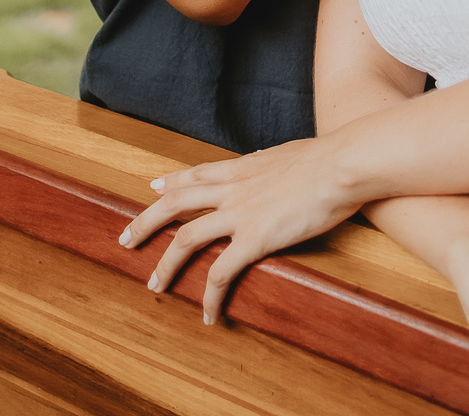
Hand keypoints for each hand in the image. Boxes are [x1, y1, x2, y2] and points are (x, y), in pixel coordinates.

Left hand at [117, 137, 358, 320]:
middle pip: (176, 202)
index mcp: (243, 167)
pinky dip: (209, 296)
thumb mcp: (289, 154)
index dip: (172, 180)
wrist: (342, 164)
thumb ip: (272, 163)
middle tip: (126, 238)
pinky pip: (221, 273)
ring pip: (186, 238)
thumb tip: (269, 162)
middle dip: (146, 221)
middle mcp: (233, 188)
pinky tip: (208, 314)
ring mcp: (240, 214)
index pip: (197, 173)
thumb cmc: (327, 158)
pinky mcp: (255, 239)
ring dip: (166, 264)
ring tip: (154, 285)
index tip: (153, 186)